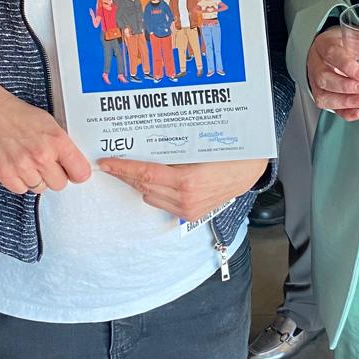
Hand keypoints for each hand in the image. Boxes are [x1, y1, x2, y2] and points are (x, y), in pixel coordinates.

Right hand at [0, 74, 91, 194]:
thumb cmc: (17, 114)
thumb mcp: (49, 123)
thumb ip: (62, 144)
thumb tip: (73, 163)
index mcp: (57, 141)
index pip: (80, 173)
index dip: (77, 172)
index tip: (72, 170)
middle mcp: (41, 156)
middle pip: (60, 184)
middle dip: (55, 175)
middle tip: (46, 164)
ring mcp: (22, 167)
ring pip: (40, 188)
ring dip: (36, 178)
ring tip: (28, 161)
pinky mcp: (4, 174)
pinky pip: (20, 190)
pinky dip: (20, 181)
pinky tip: (17, 166)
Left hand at [97, 157, 266, 221]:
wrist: (251, 170)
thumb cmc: (232, 153)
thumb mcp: (201, 145)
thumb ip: (173, 149)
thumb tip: (145, 143)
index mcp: (187, 180)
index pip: (144, 173)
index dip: (122, 167)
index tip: (106, 161)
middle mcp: (185, 198)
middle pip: (143, 185)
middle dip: (126, 174)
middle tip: (113, 161)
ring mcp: (188, 209)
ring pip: (150, 195)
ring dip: (139, 182)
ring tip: (132, 167)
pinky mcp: (191, 214)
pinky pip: (162, 203)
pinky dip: (153, 190)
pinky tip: (153, 179)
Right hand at [306, 27, 358, 120]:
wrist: (324, 50)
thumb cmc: (340, 44)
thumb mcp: (358, 38)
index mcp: (325, 45)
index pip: (332, 54)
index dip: (346, 66)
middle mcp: (318, 64)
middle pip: (325, 77)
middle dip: (345, 86)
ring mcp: (316, 81)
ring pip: (322, 95)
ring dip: (342, 102)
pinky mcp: (320, 94)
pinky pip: (327, 107)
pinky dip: (342, 112)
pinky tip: (356, 113)